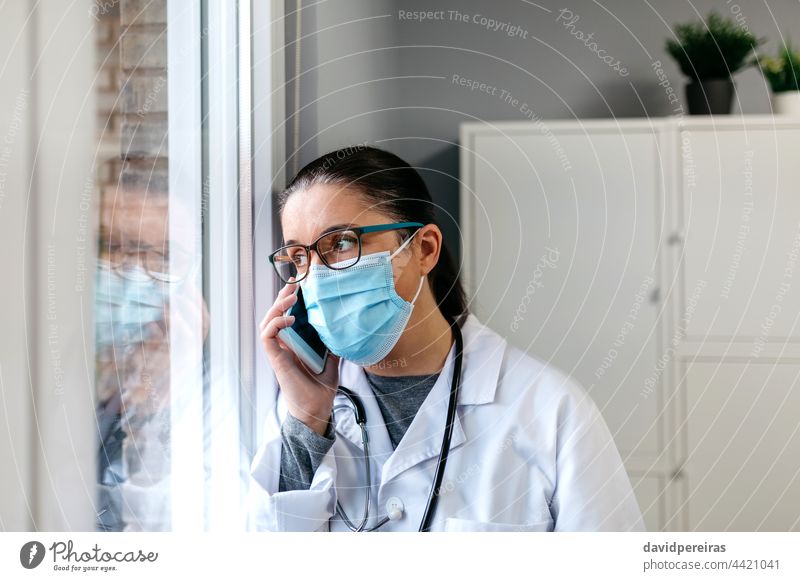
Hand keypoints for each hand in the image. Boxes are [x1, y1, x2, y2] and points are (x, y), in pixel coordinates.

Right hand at [259, 280, 339, 434]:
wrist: (317, 407)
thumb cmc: (321, 386)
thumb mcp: (332, 358)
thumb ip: (332, 343)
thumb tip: (343, 327)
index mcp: (293, 343)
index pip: (285, 316)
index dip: (288, 300)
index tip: (299, 285)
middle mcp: (283, 345)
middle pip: (274, 315)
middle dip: (282, 297)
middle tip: (294, 284)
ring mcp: (278, 351)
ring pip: (267, 322)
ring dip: (277, 306)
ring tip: (291, 296)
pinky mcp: (276, 359)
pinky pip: (267, 336)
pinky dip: (276, 324)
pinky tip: (290, 319)